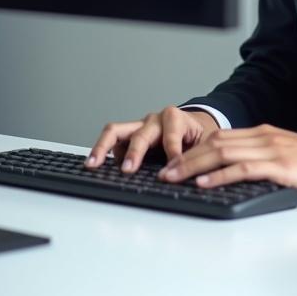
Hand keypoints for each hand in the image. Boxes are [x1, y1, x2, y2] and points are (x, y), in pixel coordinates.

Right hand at [86, 106, 218, 171]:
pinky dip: (104, 152)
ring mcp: (138, 126)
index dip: (172, 153)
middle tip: (128, 170)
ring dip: (104, 146)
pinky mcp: (128, 136)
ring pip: (116, 130)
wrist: (193, 127)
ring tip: (93, 163)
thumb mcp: (203, 145)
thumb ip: (196, 158)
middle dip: (135, 152)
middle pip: (141, 133)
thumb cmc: (197, 137)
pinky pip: (113, 140)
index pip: (172, 136)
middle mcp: (154, 120)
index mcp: (176, 119)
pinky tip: (97, 165)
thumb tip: (190, 176)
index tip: (170, 171)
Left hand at [158, 124, 296, 200]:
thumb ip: (258, 158)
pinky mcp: (280, 166)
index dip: (193, 149)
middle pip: (215, 143)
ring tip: (174, 178)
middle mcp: (263, 137)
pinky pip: (243, 169)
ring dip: (194, 166)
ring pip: (223, 153)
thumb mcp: (282, 156)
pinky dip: (220, 175)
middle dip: (185, 158)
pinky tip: (204, 183)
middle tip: (164, 173)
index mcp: (262, 133)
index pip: (220, 137)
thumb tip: (229, 171)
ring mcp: (271, 150)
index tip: (174, 163)